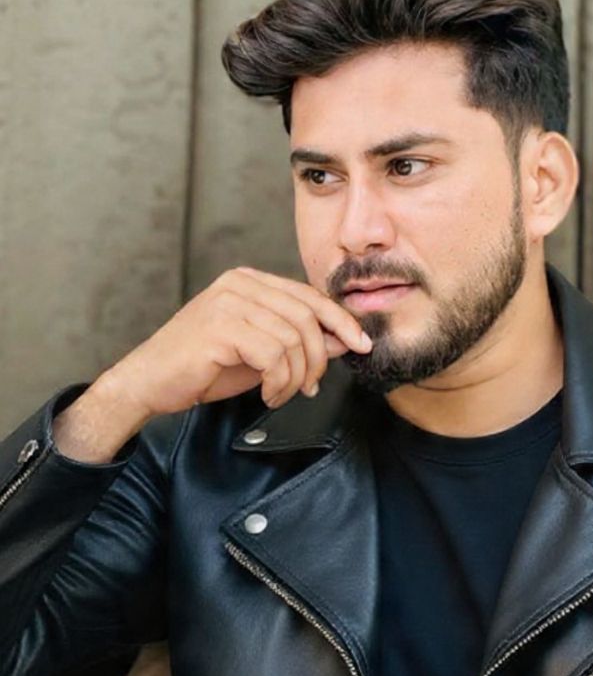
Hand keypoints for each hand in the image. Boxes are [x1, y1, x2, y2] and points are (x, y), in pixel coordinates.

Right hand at [101, 265, 372, 419]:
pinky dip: (279, 382)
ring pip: (294, 339)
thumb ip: (296, 341)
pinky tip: (267, 394)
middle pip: (308, 316)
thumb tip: (342, 340)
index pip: (309, 295)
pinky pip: (275, 355)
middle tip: (310, 386)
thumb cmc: (201, 368)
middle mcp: (239, 284)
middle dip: (319, 357)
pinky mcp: (221, 327)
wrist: (149, 383)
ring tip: (281, 394)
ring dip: (296, 377)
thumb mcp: (259, 352)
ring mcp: (229, 302)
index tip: (361, 345)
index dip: (340, 321)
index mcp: (249, 281)